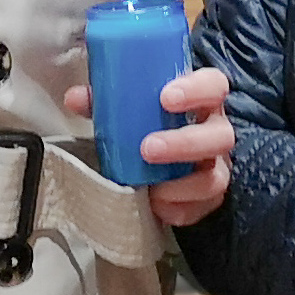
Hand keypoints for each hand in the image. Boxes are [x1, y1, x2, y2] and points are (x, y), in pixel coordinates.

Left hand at [60, 66, 235, 227]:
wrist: (163, 160)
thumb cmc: (149, 124)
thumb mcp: (129, 108)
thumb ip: (105, 101)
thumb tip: (75, 98)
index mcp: (201, 101)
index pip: (214, 85)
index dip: (196, 89)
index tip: (166, 98)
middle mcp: (215, 132)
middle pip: (219, 136)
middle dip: (185, 142)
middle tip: (148, 148)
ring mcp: (216, 167)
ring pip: (215, 177)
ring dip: (183, 183)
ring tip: (150, 185)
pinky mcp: (209, 199)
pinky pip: (202, 208)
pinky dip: (178, 209)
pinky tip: (156, 206)